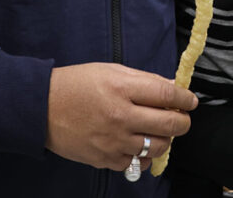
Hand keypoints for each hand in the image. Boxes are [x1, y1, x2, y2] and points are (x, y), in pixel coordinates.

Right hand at [45, 63, 195, 171]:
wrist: (42, 108)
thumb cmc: (76, 84)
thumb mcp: (110, 71)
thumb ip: (143, 80)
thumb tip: (172, 89)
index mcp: (122, 88)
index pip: (168, 96)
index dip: (185, 99)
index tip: (190, 101)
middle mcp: (121, 116)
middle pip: (169, 124)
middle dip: (182, 122)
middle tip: (181, 119)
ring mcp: (114, 141)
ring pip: (157, 147)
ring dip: (165, 139)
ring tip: (158, 131)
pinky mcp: (105, 159)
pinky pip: (136, 162)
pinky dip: (141, 154)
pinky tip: (136, 144)